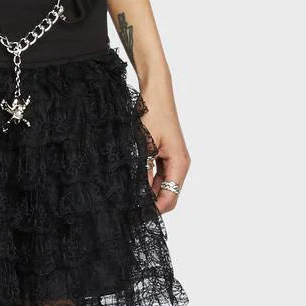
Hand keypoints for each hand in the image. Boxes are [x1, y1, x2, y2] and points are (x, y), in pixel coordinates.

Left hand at [137, 95, 190, 214]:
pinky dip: (145, 179)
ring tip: (126, 195)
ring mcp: (172, 158)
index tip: (136, 214)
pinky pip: (156, 173)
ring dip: (146, 190)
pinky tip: (131, 179)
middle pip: (167, 193)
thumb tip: (136, 194)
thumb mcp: (144, 145)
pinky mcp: (164, 152)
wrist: (155, 91)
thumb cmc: (152, 113)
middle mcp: (179, 163)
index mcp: (179, 164)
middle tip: (128, 207)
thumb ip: (142, 171)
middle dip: (149, 202)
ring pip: (160, 184)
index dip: (154, 209)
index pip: (170, 197)